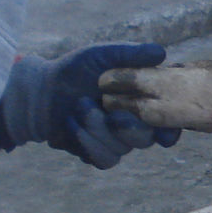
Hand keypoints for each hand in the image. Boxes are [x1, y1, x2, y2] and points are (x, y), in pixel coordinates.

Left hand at [0, 44, 182, 167]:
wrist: (41, 91)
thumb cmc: (74, 70)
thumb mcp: (101, 56)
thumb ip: (130, 54)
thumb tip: (161, 53)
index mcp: (142, 100)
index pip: (168, 118)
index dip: (171, 126)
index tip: (164, 129)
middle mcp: (135, 123)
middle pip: (148, 138)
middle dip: (129, 126)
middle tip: (111, 111)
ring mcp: (117, 141)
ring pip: (124, 148)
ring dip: (98, 128)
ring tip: (78, 106)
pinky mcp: (98, 154)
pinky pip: (105, 160)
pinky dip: (88, 142)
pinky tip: (72, 124)